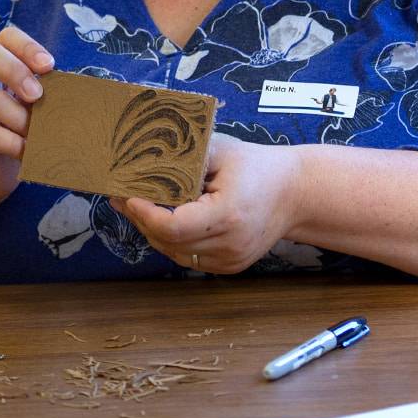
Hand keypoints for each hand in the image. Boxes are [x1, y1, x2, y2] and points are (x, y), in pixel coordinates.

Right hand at [0, 26, 52, 203]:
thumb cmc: (16, 132)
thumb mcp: (29, 108)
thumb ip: (42, 93)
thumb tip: (70, 90)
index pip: (5, 38)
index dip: (27, 46)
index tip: (49, 66)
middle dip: (17, 72)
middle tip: (38, 96)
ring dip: (22, 118)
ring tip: (35, 134)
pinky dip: (13, 143)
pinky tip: (25, 151)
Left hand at [111, 135, 305, 274]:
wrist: (295, 193)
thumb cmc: (257, 166)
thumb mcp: (221, 150)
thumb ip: (184, 156)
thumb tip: (143, 160)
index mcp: (228, 215)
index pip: (173, 226)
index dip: (145, 214)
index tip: (127, 195)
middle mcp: (229, 245)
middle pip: (169, 242)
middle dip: (141, 220)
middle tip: (121, 196)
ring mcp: (230, 261)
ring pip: (175, 253)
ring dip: (153, 232)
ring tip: (137, 207)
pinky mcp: (230, 267)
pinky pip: (188, 258)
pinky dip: (172, 241)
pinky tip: (162, 220)